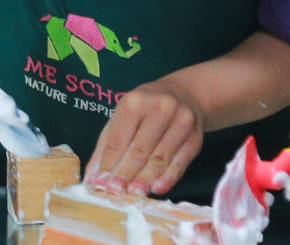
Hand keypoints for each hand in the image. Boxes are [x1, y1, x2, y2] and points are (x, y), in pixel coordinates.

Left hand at [87, 76, 205, 195]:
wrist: (183, 95)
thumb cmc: (145, 109)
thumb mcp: (122, 117)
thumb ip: (106, 146)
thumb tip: (93, 177)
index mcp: (135, 101)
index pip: (119, 139)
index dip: (109, 164)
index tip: (100, 184)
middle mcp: (159, 107)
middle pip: (140, 149)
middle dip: (126, 173)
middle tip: (116, 192)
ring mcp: (180, 121)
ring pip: (160, 157)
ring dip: (146, 178)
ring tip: (134, 194)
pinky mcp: (195, 136)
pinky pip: (180, 161)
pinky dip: (168, 177)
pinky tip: (157, 188)